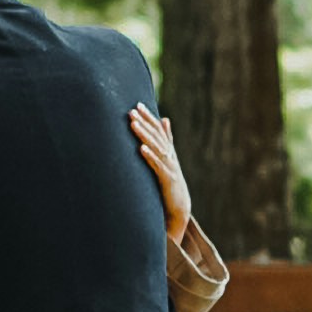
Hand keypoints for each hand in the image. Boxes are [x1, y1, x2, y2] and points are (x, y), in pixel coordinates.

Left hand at [128, 106, 192, 239]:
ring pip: (156, 148)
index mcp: (168, 151)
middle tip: (132, 111)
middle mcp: (170, 156)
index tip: (137, 105)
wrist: (180, 206)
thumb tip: (165, 119)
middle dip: (144, 123)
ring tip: (133, 125)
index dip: (149, 118)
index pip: (158, 130)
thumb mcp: (169, 158)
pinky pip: (157, 166)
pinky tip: (141, 148)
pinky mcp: (167, 179)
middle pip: (156, 136)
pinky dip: (150, 156)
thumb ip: (166, 139)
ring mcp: (169, 167)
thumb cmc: (171, 182)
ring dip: (144, 135)